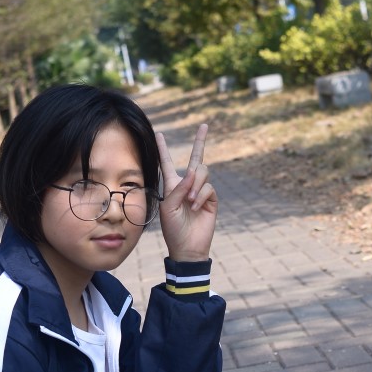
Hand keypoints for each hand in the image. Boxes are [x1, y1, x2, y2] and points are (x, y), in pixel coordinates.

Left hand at [156, 123, 217, 263]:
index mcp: (172, 186)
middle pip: (195, 158)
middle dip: (200, 141)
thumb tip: (194, 172)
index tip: (159, 134)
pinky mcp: (211, 199)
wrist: (187, 247)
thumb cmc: (173, 229)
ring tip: (190, 202)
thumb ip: (179, 188)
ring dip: (195, 185)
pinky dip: (201, 195)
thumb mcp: (168, 207)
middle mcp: (187, 185)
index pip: (167, 163)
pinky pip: (208, 187)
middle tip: (204, 125)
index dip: (163, 149)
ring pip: (202, 172)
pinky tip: (195, 207)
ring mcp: (201, 191)